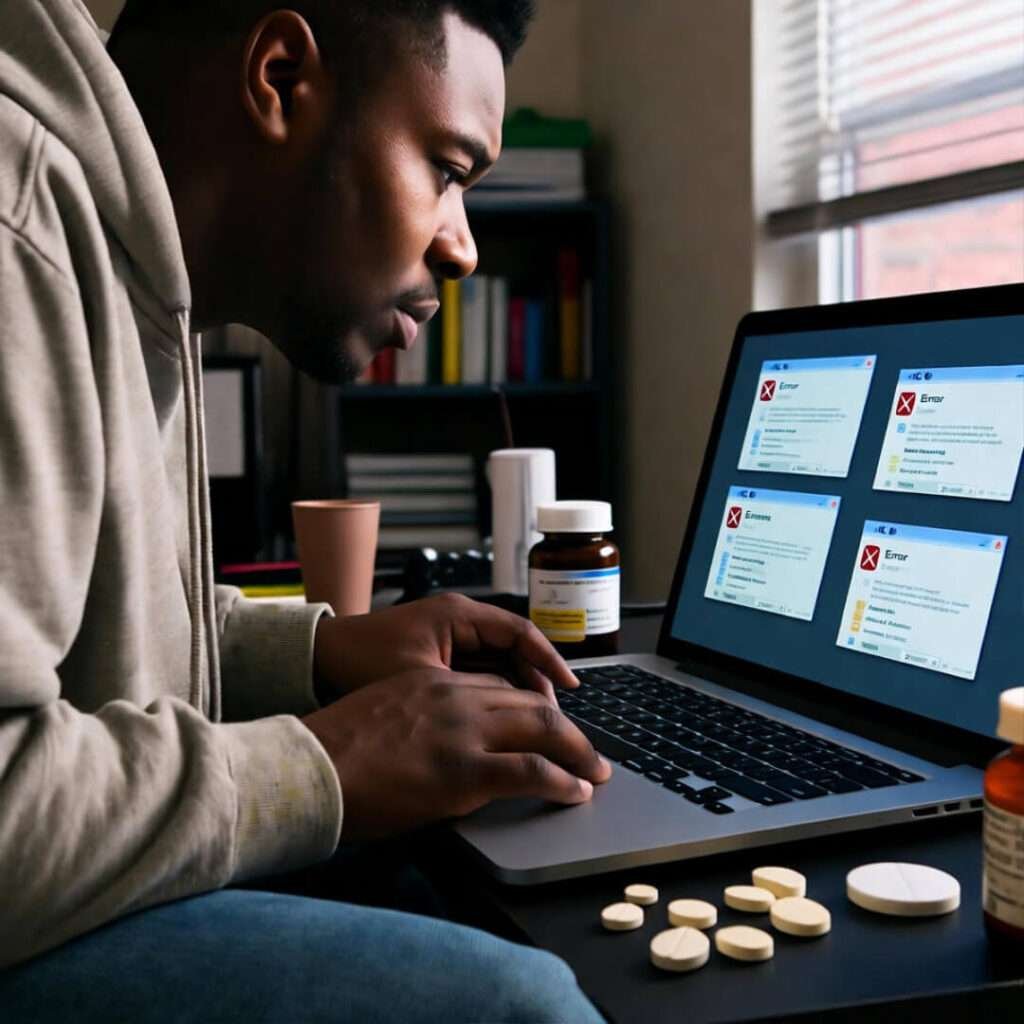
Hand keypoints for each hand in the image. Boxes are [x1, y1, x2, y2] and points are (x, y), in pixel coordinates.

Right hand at [301, 667, 611, 841]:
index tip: (549, 727)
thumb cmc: (334, 750)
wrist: (307, 769)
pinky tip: (576, 792)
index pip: (500, 686)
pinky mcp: (464, 771)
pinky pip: (532, 771)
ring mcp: (462, 732)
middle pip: (530, 702)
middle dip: (567, 728)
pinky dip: (563, 780)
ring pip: (543, 728)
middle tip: (588, 750)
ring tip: (595, 771)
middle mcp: (455, 697)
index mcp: (433, 682)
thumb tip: (444, 743)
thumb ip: (422, 718)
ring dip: (578, 751)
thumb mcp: (383, 715)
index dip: (533, 707)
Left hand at [313, 593, 577, 703]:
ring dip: (519, 690)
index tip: (573, 688)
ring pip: (501, 662)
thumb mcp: (420, 681)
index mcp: (458, 615)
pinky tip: (503, 722)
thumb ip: (467, 698)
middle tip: (558, 719)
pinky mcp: (438, 656)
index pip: (520, 632)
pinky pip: (481, 671)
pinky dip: (496, 693)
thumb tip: (513, 721)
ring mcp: (448, 637)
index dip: (550, 661)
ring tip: (536, 726)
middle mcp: (458, 619)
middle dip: (539, 682)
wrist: (314, 661)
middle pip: (516, 648)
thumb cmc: (360, 663)